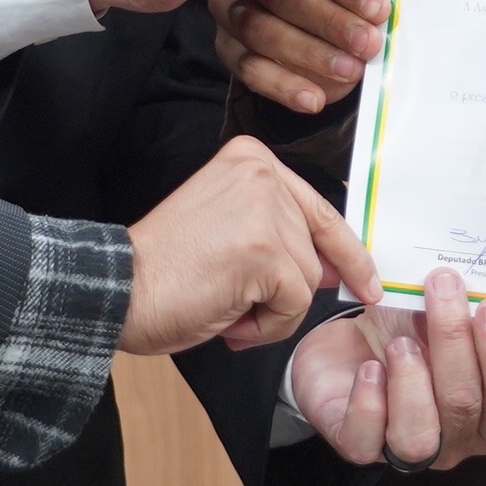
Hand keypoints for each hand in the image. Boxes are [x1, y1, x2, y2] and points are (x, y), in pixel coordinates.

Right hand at [118, 137, 382, 354]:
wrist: (119, 290)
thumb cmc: (165, 270)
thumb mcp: (232, 234)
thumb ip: (282, 236)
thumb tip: (336, 268)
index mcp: (252, 160)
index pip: (319, 209)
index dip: (346, 251)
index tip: (366, 281)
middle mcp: (263, 173)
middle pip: (316, 247)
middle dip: (292, 290)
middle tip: (248, 313)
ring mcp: (266, 210)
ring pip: (307, 279)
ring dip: (272, 311)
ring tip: (225, 310)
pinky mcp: (266, 250)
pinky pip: (295, 303)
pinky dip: (267, 326)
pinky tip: (229, 321)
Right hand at [213, 0, 388, 114]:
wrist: (317, 31)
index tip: (379, 9)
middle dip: (331, 22)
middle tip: (368, 43)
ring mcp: (229, 7)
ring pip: (259, 30)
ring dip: (310, 54)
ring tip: (349, 71)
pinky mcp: (224, 44)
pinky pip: (245, 66)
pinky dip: (283, 85)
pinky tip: (315, 97)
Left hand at [286, 263, 485, 468]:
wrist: (349, 348)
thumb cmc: (407, 333)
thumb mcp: (440, 320)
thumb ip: (465, 314)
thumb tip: (475, 285)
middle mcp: (454, 441)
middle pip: (463, 406)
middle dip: (453, 341)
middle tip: (441, 287)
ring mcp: (406, 450)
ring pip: (418, 436)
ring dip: (411, 380)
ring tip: (400, 343)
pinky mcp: (360, 446)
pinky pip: (366, 439)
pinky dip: (369, 400)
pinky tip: (369, 368)